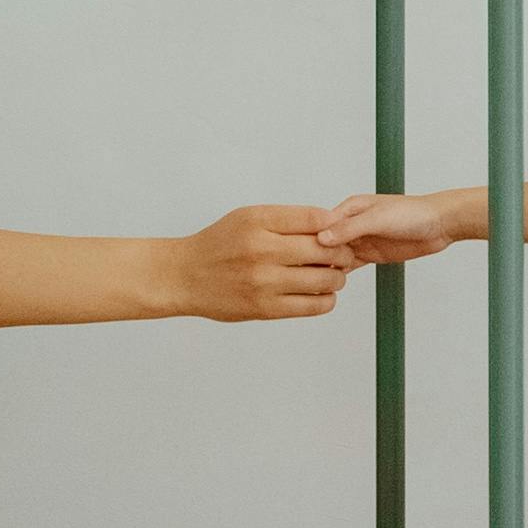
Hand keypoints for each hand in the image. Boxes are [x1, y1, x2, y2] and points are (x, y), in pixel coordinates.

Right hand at [177, 206, 349, 320]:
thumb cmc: (219, 245)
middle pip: (326, 249)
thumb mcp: (248, 218)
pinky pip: (313, 306)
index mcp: (259, 222)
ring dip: (337, 277)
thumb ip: (288, 219)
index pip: (315, 218)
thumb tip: (331, 224)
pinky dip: (326, 299)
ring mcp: (264, 282)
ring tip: (332, 274)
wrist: (185, 277)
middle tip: (342, 254)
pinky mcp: (265, 309)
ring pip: (325, 279)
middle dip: (342, 252)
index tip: (337, 232)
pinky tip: (321, 293)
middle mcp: (262, 250)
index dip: (335, 225)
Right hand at [319, 188, 478, 265]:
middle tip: (307, 273)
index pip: (321, 225)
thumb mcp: (378, 218)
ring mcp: (361, 240)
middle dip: (317, 255)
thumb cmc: (413, 212)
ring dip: (328, 265)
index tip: (300, 254)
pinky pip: (349, 265)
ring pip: (336, 255)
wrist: (439, 225)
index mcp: (350, 208)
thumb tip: (323, 237)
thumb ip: (350, 228)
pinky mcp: (370, 254)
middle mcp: (352, 224)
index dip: (310, 240)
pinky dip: (340, 273)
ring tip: (315, 280)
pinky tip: (331, 281)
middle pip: (326, 242)